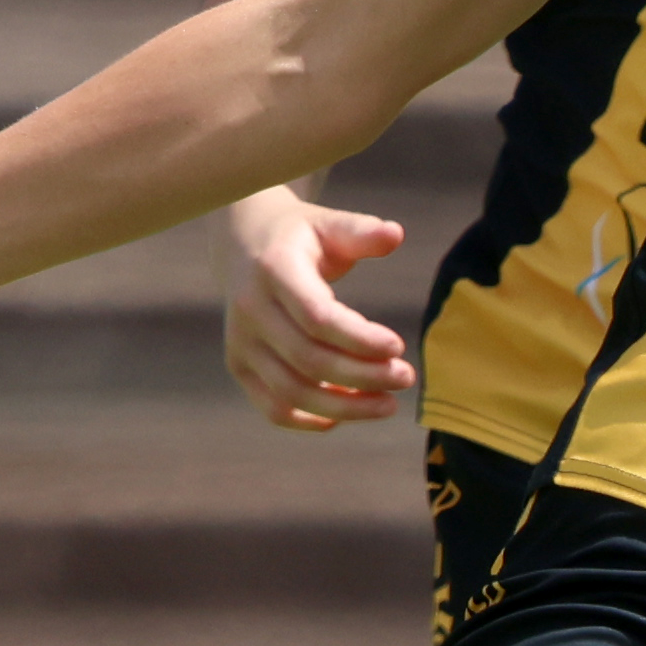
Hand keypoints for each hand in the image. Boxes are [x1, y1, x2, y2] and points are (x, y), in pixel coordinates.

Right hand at [220, 192, 419, 429]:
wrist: (244, 244)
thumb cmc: (301, 237)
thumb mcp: (329, 224)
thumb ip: (361, 232)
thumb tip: (396, 234)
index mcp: (273, 270)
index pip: (317, 317)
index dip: (358, 338)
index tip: (398, 347)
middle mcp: (250, 309)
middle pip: (310, 360)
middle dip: (363, 376)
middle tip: (406, 377)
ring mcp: (240, 342)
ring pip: (292, 392)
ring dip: (344, 406)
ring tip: (388, 404)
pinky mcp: (240, 366)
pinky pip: (273, 407)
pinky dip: (309, 421)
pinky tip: (346, 415)